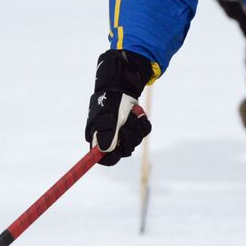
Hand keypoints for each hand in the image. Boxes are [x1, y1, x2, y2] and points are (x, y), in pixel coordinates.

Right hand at [85, 50, 154, 164]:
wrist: (119, 86)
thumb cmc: (108, 100)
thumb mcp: (106, 116)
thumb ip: (106, 133)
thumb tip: (105, 150)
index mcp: (100, 139)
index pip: (106, 159)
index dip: (111, 157)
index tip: (117, 150)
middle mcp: (113, 139)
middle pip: (125, 151)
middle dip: (128, 137)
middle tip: (125, 125)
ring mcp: (125, 133)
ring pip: (136, 140)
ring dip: (135, 126)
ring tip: (129, 114)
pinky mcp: (136, 127)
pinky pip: (144, 131)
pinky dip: (142, 121)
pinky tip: (136, 112)